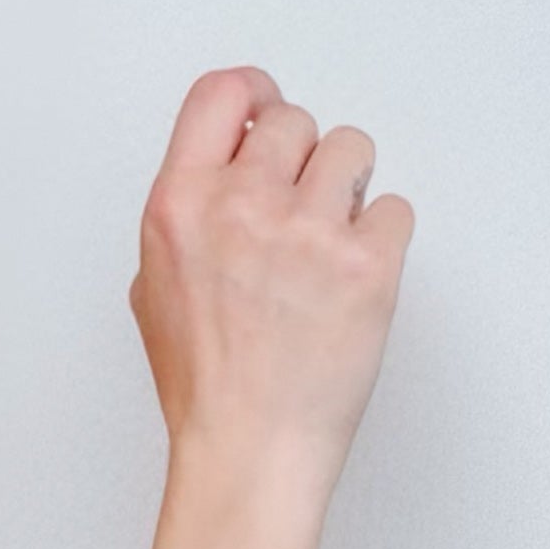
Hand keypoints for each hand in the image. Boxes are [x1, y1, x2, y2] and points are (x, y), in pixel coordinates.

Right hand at [128, 65, 414, 513]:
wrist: (248, 454)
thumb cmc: (206, 388)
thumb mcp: (154, 290)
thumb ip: (188, 216)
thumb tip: (226, 167)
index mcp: (179, 208)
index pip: (222, 94)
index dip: (253, 96)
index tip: (267, 110)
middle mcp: (239, 208)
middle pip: (294, 121)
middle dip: (303, 163)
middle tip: (300, 219)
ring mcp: (306, 233)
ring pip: (353, 150)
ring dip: (349, 191)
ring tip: (329, 248)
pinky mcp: (367, 264)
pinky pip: (395, 208)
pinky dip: (383, 241)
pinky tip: (353, 283)